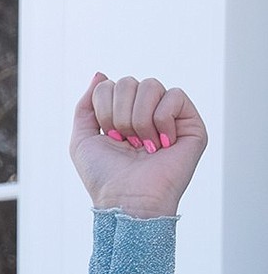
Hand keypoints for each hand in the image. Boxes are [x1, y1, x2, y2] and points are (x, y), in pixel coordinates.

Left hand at [70, 73, 207, 217]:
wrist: (126, 199)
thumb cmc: (105, 176)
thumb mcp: (82, 139)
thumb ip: (86, 106)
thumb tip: (100, 74)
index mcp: (122, 114)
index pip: (108, 85)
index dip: (103, 110)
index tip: (108, 137)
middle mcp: (145, 112)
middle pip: (128, 82)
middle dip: (118, 115)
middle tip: (125, 142)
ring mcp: (169, 117)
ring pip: (151, 85)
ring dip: (138, 119)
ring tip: (142, 145)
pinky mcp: (191, 124)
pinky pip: (175, 96)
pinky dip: (161, 120)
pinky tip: (162, 143)